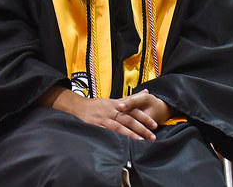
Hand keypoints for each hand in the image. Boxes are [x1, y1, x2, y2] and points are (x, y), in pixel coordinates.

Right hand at [38, 87, 165, 140]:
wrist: (78, 107)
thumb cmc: (97, 105)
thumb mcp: (113, 100)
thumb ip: (130, 98)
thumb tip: (146, 91)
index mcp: (117, 103)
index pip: (134, 110)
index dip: (145, 117)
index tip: (155, 125)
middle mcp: (113, 109)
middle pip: (131, 118)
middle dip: (143, 126)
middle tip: (153, 135)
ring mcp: (106, 117)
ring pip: (123, 124)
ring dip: (134, 133)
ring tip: (144, 140)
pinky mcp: (99, 124)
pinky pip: (112, 130)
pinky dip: (121, 135)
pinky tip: (127, 140)